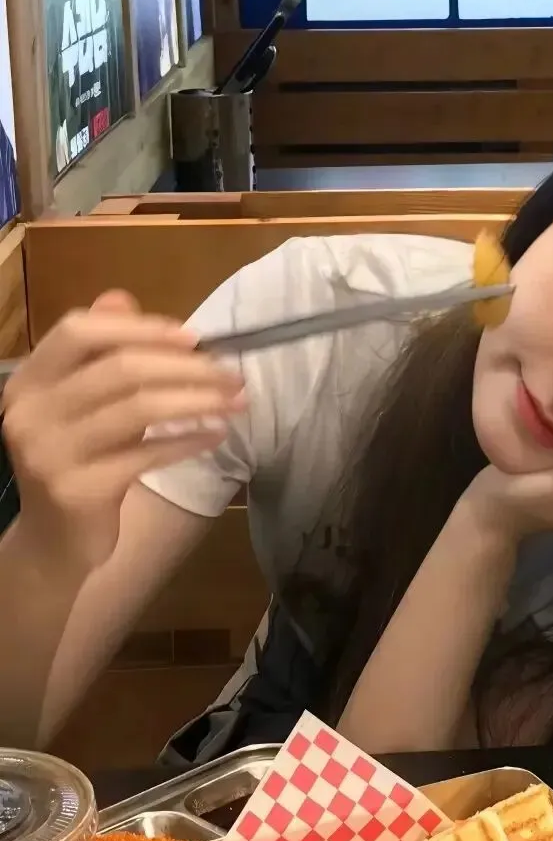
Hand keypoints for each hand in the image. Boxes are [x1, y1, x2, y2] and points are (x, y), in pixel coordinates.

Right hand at [1, 291, 244, 574]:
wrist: (54, 543)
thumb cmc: (80, 462)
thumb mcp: (84, 405)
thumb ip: (100, 355)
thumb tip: (123, 297)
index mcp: (29, 380)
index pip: (80, 330)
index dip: (140, 328)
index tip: (194, 337)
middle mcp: (29, 411)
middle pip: (120, 368)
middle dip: (187, 367)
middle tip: (233, 375)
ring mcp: (49, 452)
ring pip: (139, 408)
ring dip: (198, 400)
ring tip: (236, 401)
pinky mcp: (77, 489)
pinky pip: (147, 454)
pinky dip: (188, 441)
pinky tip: (216, 436)